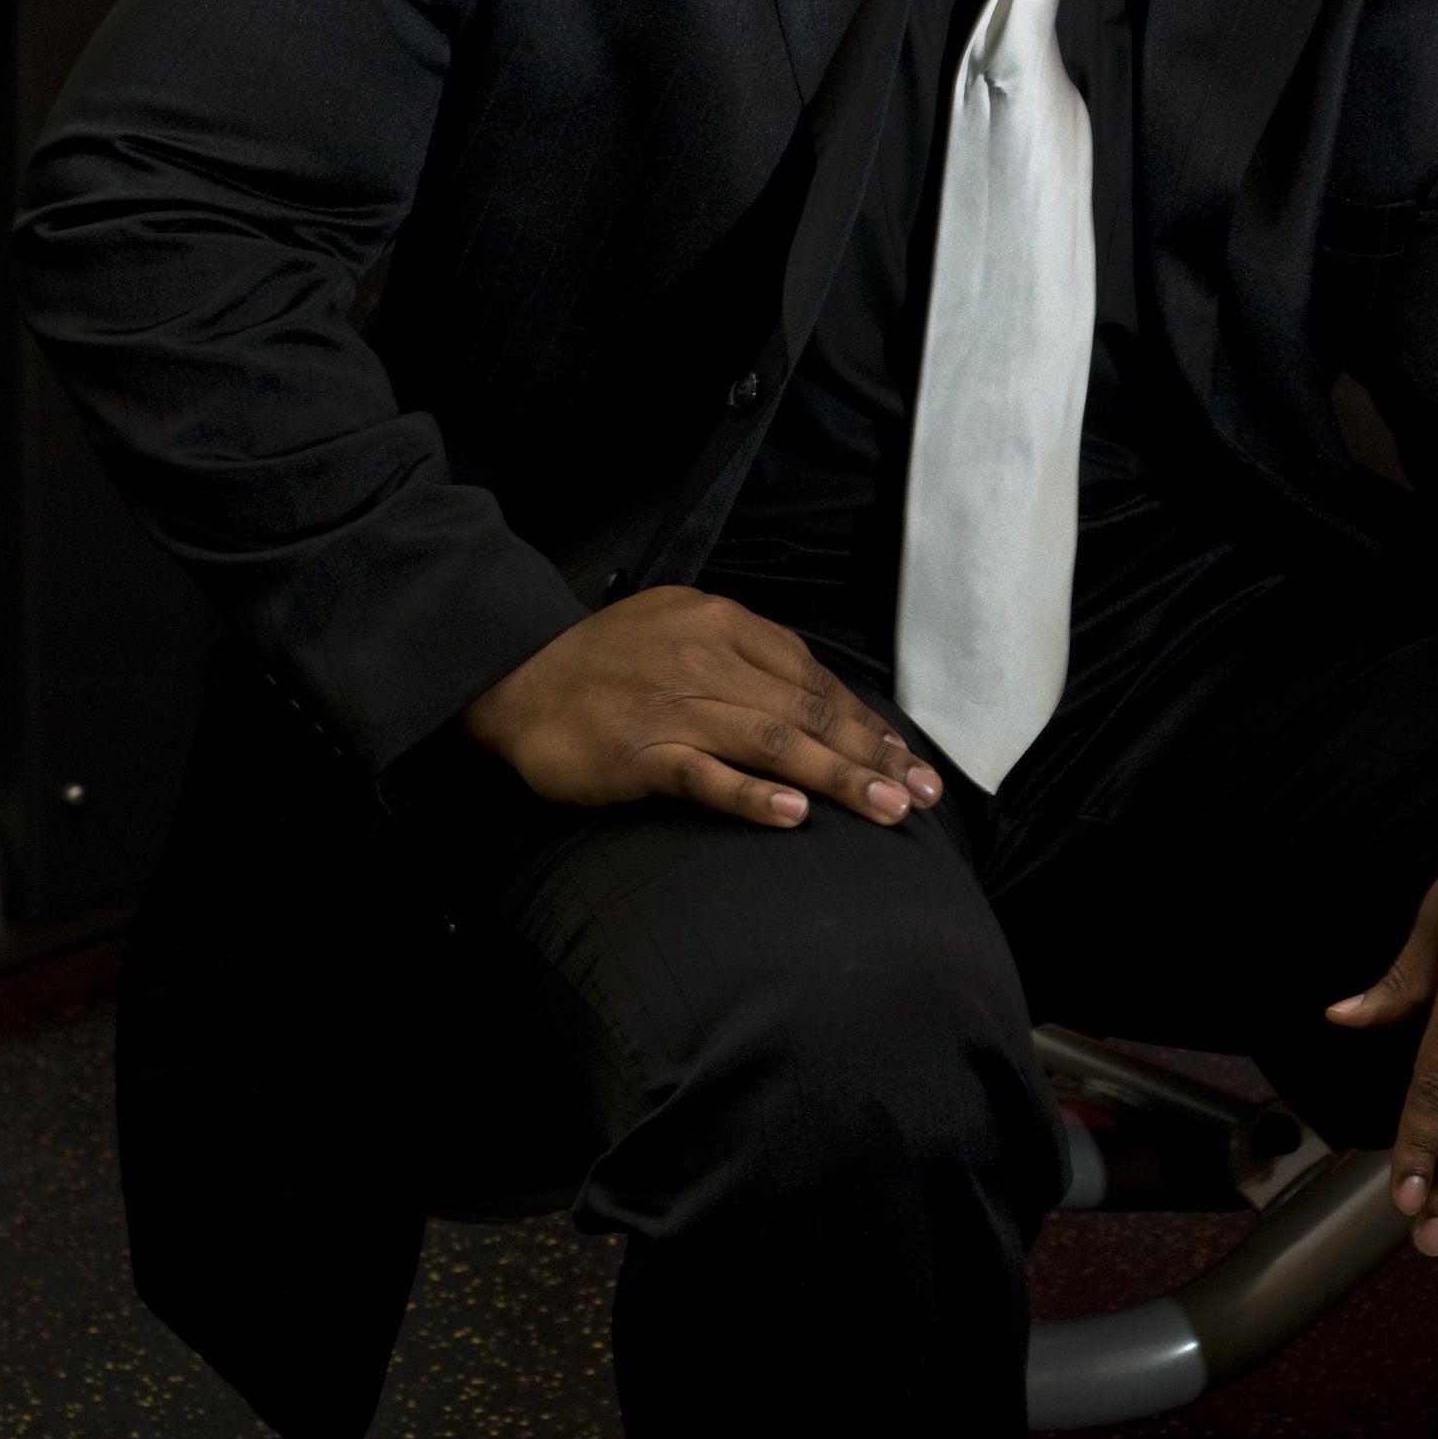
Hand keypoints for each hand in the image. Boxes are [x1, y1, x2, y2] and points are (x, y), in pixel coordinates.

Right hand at [461, 588, 942, 829]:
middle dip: (873, 756)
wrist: (516, 678)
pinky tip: (794, 814)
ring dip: (838, 777)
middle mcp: (706, 660)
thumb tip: (817, 702)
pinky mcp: (639, 753)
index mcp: (723, 624)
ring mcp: (673, 708)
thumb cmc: (607, 662)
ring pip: (773, 742)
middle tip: (920, 794)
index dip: (868, 723)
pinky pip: (706, 776)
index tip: (910, 760)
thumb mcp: (680, 627)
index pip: (815, 678)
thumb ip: (745, 656)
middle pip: (808, 711)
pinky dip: (753, 795)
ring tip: (886, 808)